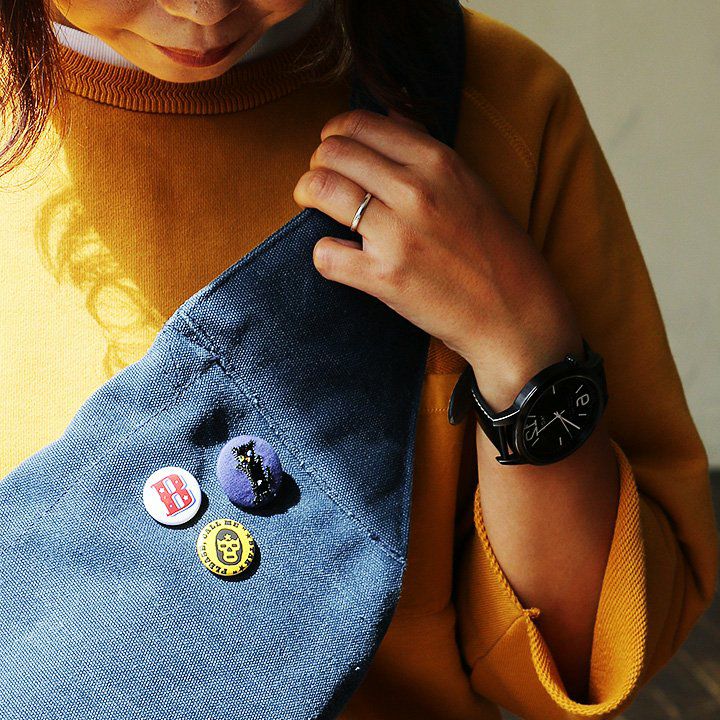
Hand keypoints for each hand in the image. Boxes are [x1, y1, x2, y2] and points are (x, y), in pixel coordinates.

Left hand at [292, 108, 583, 409]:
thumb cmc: (496, 251)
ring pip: (319, 189)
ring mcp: (398, 234)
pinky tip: (339, 257)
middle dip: (316, 165)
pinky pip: (325, 253)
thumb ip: (426, 153)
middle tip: (321, 184)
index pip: (359, 123)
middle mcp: (416, 190)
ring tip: (316, 209)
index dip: (335, 136)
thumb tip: (387, 120)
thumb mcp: (470, 185)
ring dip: (308, 196)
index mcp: (438, 161)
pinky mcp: (384, 277)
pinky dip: (324, 254)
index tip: (334, 152)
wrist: (515, 314)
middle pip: (332, 153)